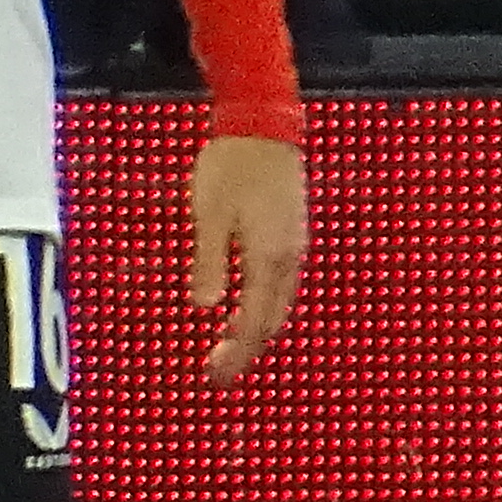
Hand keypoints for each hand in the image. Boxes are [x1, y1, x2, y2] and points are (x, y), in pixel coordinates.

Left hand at [187, 135, 307, 385]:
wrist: (264, 126)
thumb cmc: (230, 167)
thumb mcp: (208, 215)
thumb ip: (209, 262)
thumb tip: (206, 308)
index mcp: (268, 258)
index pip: (254, 321)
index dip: (237, 353)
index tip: (217, 375)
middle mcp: (289, 259)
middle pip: (272, 320)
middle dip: (247, 350)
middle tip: (220, 373)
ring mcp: (296, 247)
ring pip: (281, 305)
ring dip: (257, 330)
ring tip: (232, 347)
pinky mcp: (294, 234)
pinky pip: (284, 286)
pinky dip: (266, 308)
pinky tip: (248, 307)